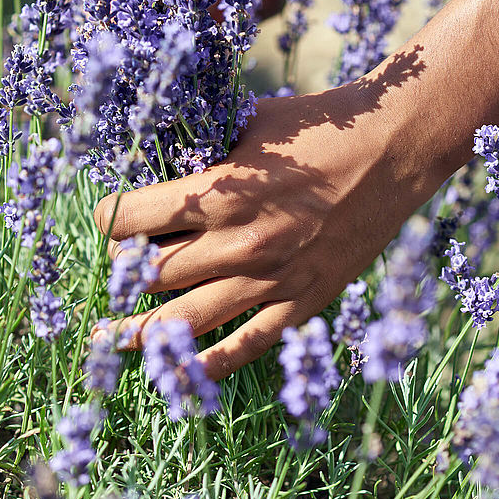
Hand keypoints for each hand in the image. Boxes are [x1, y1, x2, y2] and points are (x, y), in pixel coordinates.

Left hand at [94, 68, 445, 379]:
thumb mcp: (249, 126)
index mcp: (219, 194)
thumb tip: (158, 170)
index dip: (107, 221)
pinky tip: (181, 373)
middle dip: (120, 277)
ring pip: (185, 322)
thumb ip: (202, 153)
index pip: (132, 220)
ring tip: (109, 340)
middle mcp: (238, 244)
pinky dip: (209, 364)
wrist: (395, 147)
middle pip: (151, 275)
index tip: (104, 223)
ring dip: (139, 335)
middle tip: (110, 278)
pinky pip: (246, 347)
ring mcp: (271, 280)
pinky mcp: (301, 303)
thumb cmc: (319, 127)